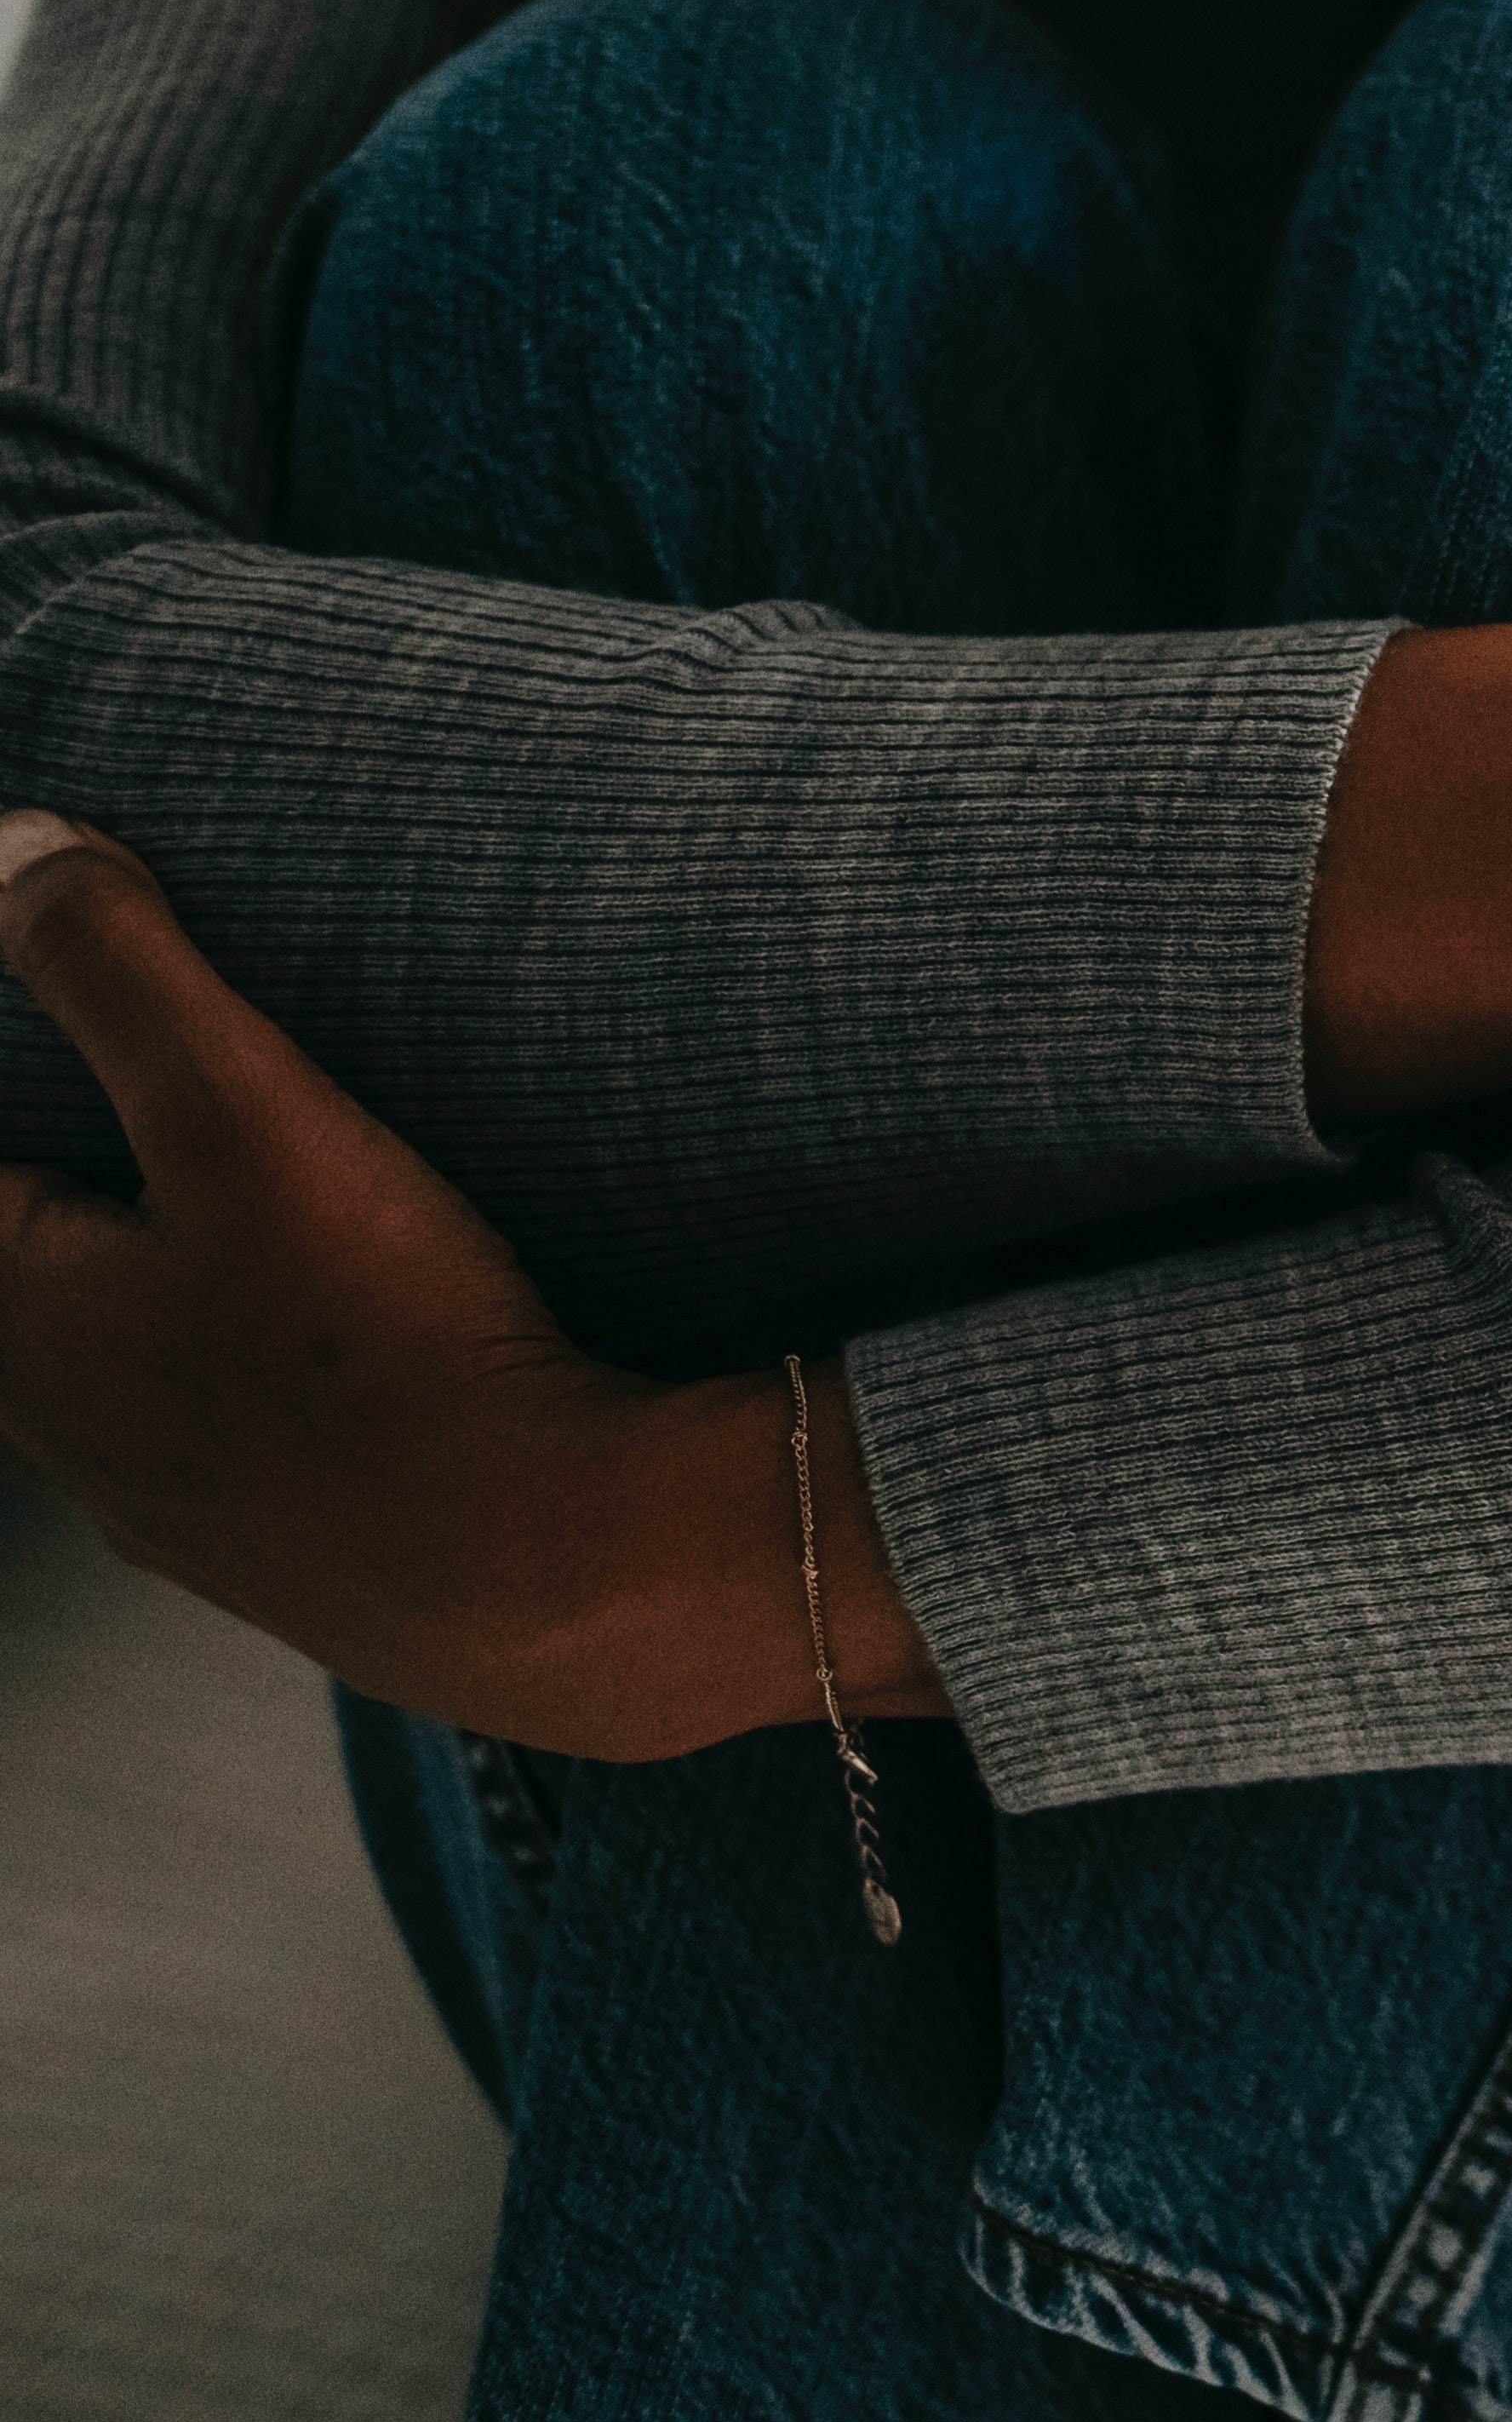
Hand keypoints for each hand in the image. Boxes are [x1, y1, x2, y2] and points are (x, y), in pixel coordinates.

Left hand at [0, 814, 938, 1758]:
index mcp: (7, 1313)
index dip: (0, 1094)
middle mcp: (53, 1425)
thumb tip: (16, 847)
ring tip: (206, 1230)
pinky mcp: (265, 1559)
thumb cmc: (385, 1349)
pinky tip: (307, 1356)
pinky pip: (198, 1447)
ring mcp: (157, 1506)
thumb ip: (116, 968)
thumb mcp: (247, 1114)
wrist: (547, 1574)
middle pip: (6, 1281)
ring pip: (92, 1377)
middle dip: (47, 1203)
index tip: (36, 1041)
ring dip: (126, 1298)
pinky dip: (219, 1382)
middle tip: (115, 1129)